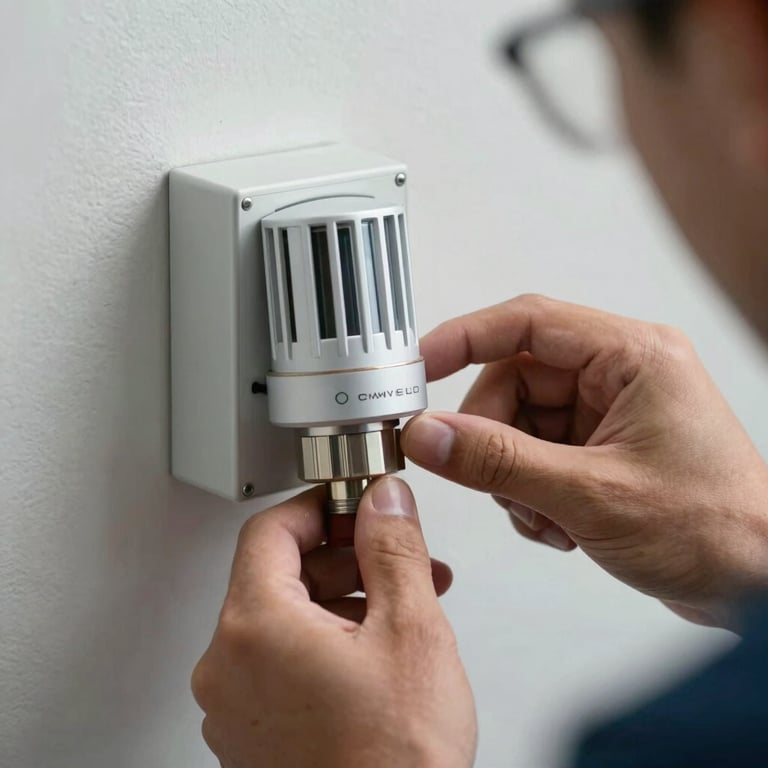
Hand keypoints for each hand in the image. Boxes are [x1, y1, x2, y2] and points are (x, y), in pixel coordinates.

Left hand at [191, 478, 476, 767]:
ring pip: (284, 619)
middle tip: (392, 556)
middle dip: (343, 557)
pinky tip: (374, 649)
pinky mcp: (252, 735)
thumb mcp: (410, 628)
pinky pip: (281, 662)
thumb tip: (383, 500)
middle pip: (277, 574)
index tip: (353, 504)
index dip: (319, 508)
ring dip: (341, 599)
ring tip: (400, 605)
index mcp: (254, 629)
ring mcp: (235, 708)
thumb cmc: (395, 763)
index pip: (270, 530)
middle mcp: (228, 668)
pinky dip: (324, 641)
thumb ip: (393, 547)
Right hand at [401, 295, 767, 627]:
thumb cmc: (717, 530)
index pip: (528, 322)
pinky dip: (530, 492)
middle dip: (494, 438)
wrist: (761, 585)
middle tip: (489, 479)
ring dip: (513, 476)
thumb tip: (429, 435)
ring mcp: (610, 414)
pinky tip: (560, 525)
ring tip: (545, 516)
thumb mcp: (590, 495)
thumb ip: (498, 462)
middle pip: (515, 383)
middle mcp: (621, 376)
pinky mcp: (602, 448)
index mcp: (633, 357)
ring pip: (519, 424)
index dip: (465, 338)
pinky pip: (535, 453)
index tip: (420, 365)